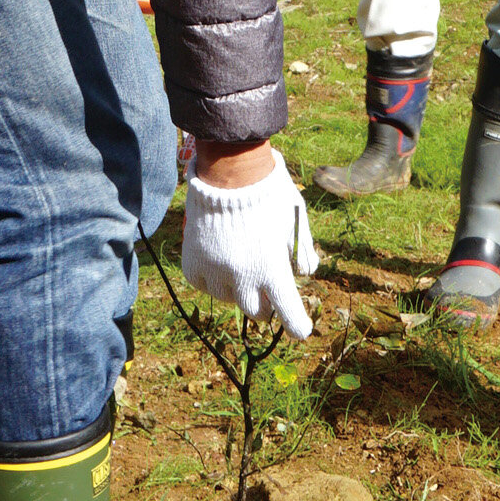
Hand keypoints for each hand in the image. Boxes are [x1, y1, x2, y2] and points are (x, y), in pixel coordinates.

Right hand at [180, 150, 318, 338]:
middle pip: (257, 312)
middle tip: (266, 288)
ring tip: (241, 264)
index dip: (297, 325)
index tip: (300, 330)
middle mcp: (244, 276)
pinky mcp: (194, 263)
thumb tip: (305, 272)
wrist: (230, 171)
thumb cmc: (270, 193)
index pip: (288, 314)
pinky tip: (220, 261)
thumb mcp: (296, 220)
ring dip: (239, 288)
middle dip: (265, 303)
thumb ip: (303, 251)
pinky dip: (214, 278)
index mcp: (273, 268)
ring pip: (229, 299)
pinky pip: (204, 285)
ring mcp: (216, 271)